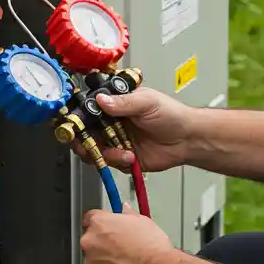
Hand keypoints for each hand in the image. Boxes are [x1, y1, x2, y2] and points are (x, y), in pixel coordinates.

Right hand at [72, 87, 193, 172]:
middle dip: (83, 140)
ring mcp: (114, 139)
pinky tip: (130, 156)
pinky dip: (115, 161)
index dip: (78, 117)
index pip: (87, 108)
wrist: (187, 140)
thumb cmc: (171, 115)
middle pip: (83, 131)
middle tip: (89, 144)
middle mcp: (110, 121)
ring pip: (92, 149)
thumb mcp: (147, 102)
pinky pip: (107, 162)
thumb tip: (101, 100)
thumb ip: (123, 102)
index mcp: (114, 103)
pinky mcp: (120, 156)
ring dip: (103, 153)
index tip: (76, 124)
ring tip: (121, 152)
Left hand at [79, 208, 181, 263]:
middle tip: (121, 250)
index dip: (101, 224)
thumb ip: (128, 215)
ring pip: (93, 262)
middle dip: (102, 245)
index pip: (89, 219)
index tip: (107, 228)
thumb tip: (125, 210)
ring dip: (103, 263)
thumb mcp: (144, 222)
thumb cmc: (153, 249)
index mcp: (99, 224)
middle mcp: (90, 243)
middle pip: (90, 241)